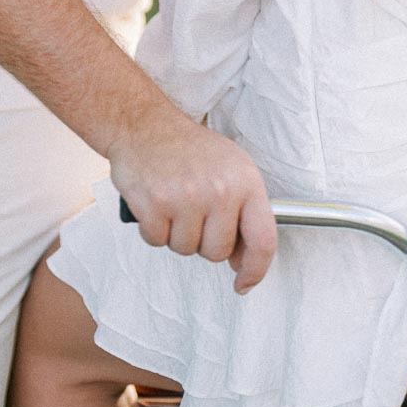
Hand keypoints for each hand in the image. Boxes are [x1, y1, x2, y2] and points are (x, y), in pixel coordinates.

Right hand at [108, 109, 276, 293]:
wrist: (143, 124)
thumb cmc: (188, 148)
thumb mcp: (230, 168)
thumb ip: (242, 211)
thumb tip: (242, 259)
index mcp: (245, 180)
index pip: (263, 239)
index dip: (255, 270)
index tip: (244, 282)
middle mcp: (220, 189)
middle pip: (218, 252)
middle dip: (203, 240)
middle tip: (192, 210)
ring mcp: (187, 197)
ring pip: (186, 249)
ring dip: (176, 233)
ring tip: (173, 200)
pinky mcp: (156, 204)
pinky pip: (156, 241)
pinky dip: (152, 228)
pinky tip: (155, 202)